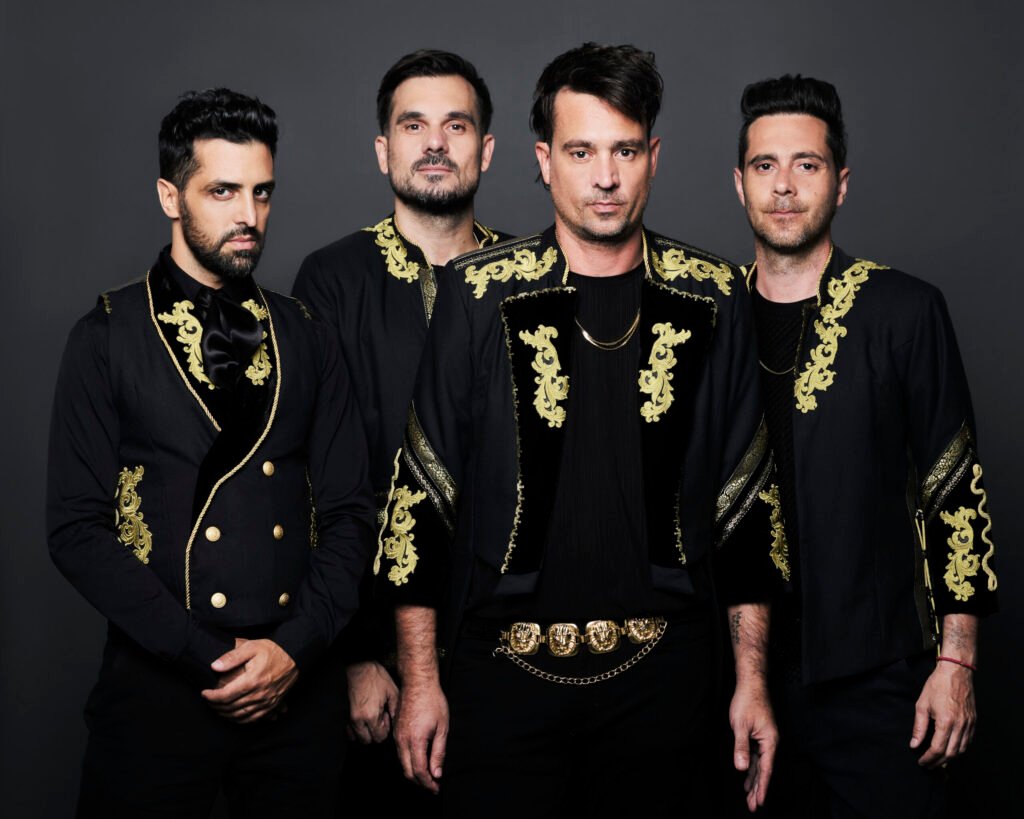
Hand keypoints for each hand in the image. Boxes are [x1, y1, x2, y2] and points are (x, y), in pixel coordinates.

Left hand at [202, 638, 298, 723]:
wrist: (294, 656)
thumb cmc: (272, 651)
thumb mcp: (252, 647)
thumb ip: (232, 657)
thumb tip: (214, 666)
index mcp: (252, 681)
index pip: (225, 695)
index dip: (211, 697)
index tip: (204, 693)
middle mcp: (259, 694)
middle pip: (231, 707)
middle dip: (216, 706)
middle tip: (208, 700)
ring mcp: (267, 702)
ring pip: (241, 715)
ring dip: (226, 714)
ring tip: (217, 708)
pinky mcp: (272, 705)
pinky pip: (253, 719)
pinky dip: (240, 720)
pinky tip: (233, 716)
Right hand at [346, 661, 398, 743]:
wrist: (358, 666)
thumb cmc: (375, 676)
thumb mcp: (392, 691)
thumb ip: (396, 709)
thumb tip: (397, 722)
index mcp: (371, 716)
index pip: (379, 738)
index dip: (385, 729)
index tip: (386, 717)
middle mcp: (358, 720)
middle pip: (367, 740)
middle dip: (375, 733)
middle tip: (379, 718)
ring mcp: (348, 717)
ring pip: (356, 737)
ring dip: (365, 731)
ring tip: (370, 717)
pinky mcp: (343, 713)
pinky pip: (347, 730)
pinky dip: (355, 729)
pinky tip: (362, 717)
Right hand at [394, 679, 447, 793]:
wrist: (418, 682)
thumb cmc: (432, 701)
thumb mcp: (442, 727)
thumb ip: (439, 752)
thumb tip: (437, 773)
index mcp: (415, 741)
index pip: (419, 772)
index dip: (428, 784)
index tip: (437, 788)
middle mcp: (402, 741)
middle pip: (407, 771)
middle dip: (420, 782)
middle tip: (433, 786)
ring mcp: (396, 736)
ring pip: (402, 763)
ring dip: (413, 772)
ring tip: (428, 775)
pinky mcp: (395, 731)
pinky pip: (399, 753)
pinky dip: (408, 761)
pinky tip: (418, 760)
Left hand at [730, 679, 777, 811]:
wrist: (751, 683)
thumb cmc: (747, 701)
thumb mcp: (740, 725)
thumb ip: (741, 747)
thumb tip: (741, 767)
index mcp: (769, 741)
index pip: (765, 769)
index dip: (762, 787)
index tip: (758, 802)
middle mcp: (769, 742)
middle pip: (764, 770)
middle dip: (758, 789)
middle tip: (752, 806)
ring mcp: (765, 739)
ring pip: (759, 764)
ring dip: (754, 780)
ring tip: (750, 797)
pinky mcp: (759, 735)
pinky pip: (756, 756)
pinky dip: (751, 767)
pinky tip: (747, 776)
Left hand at [910, 662, 975, 766]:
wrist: (956, 672)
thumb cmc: (937, 685)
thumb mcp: (922, 705)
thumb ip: (919, 727)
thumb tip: (914, 744)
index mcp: (946, 722)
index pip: (937, 749)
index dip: (929, 758)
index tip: (921, 761)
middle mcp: (960, 725)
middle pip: (951, 753)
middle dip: (939, 762)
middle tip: (928, 765)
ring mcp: (969, 724)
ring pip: (962, 750)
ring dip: (950, 758)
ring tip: (938, 760)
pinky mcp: (974, 721)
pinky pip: (968, 741)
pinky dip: (959, 749)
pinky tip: (950, 749)